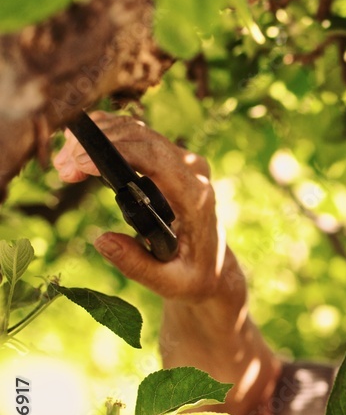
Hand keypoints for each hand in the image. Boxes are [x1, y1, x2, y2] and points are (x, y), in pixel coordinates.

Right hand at [53, 112, 245, 305]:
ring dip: (97, 140)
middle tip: (63, 168)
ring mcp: (185, 162)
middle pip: (142, 138)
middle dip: (97, 145)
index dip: (117, 152)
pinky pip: (137, 137)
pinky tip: (81, 154)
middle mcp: (194, 172)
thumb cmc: (194, 275)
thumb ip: (137, 264)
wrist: (214, 266)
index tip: (79, 163)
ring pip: (137, 132)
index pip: (157, 159)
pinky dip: (107, 139)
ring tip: (65, 166)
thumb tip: (102, 240)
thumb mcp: (169, 282)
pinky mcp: (173, 159)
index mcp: (197, 197)